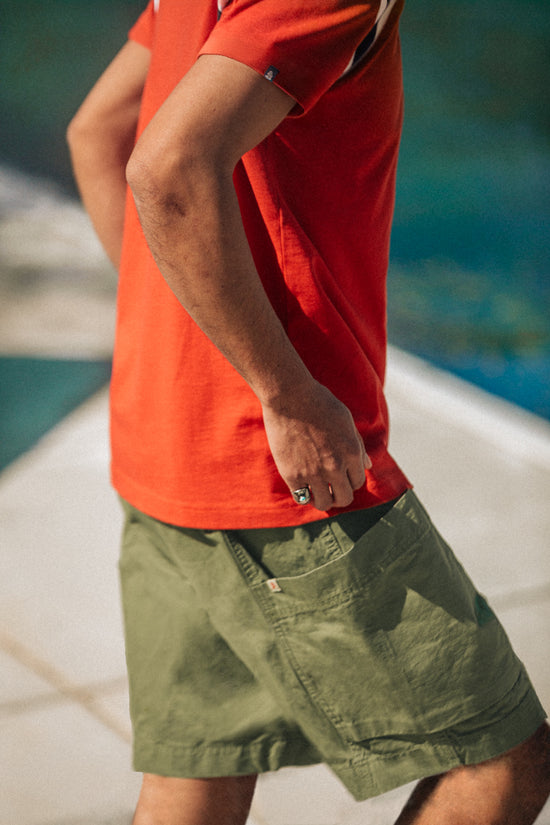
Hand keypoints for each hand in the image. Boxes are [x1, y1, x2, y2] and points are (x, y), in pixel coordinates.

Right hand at [262, 380, 370, 510]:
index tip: (342, 475)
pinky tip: (303, 487)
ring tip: (318, 491)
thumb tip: (368, 466)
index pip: (358, 481)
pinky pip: (301, 498)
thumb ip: (358, 445)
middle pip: (344, 497)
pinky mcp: (292, 474)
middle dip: (340, 494)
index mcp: (351, 452)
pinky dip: (304, 495)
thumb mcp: (346, 421)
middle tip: (332, 488)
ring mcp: (313, 472)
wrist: (289, 396)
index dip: (351, 480)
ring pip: (324, 503)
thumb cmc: (320, 403)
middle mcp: (335, 466)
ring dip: (323, 499)